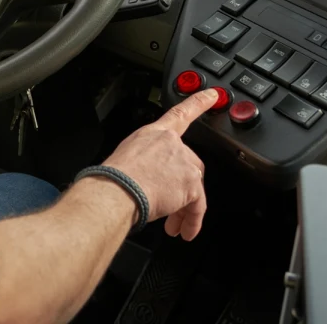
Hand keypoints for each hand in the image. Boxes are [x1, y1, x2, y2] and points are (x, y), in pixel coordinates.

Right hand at [100, 88, 215, 240]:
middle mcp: (173, 144)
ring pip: (193, 189)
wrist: (117, 190)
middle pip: (190, 166)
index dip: (199, 102)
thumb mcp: (126, 157)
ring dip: (182, 208)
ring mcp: (184, 163)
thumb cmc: (114, 178)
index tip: (213, 96)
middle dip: (181, 188)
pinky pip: (197, 206)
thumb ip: (145, 161)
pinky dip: (191, 221)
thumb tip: (144, 176)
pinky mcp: (191, 184)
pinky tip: (184, 230)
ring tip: (170, 223)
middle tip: (169, 206)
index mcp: (154, 134)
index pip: (180, 113)